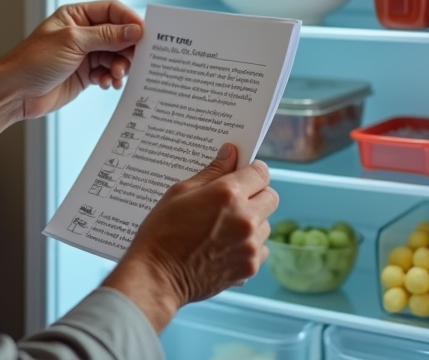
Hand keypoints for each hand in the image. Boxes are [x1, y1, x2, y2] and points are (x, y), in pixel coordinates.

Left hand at [0, 0, 142, 142]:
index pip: (113, 11)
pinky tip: (107, 84)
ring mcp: (84, 54)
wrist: (15, 93)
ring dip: (120, 66)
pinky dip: (111, 78)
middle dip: (128, 48)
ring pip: (116, 56)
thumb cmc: (34, 61)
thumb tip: (135, 30)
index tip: (146, 34)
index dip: (131, 21)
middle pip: (119, 35)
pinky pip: (108, 72)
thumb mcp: (73, 42)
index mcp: (77, 15)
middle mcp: (83, 33)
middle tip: (134, 61)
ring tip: (116, 76)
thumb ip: (106, 35)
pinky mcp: (85, 74)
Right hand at [101, 144, 278, 331]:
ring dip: (253, 221)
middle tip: (234, 200)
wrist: (157, 276)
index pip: (261, 172)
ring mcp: (250, 246)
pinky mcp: (250, 268)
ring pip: (266, 224)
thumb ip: (212, 172)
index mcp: (228, 195)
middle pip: (271, 197)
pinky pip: (260, 249)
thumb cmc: (162, 231)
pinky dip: (249, 245)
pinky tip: (226, 246)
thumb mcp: (180, 192)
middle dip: (256, 194)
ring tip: (225, 227)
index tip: (243, 173)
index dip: (252, 170)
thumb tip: (231, 153)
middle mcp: (245, 219)